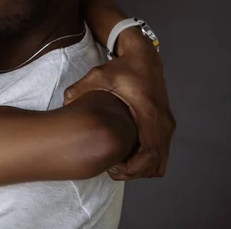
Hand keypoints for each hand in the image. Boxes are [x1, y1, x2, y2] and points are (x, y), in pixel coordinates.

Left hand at [64, 29, 175, 179]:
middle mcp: (163, 122)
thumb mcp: (98, 75)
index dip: (132, 167)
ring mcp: (166, 125)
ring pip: (161, 162)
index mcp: (149, 113)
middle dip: (134, 172)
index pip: (150, 154)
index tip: (114, 166)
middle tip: (112, 168)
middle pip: (156, 164)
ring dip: (141, 168)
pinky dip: (148, 160)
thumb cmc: (124, 68)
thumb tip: (64, 102)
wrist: (144, 57)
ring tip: (119, 163)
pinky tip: (128, 153)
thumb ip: (80, 89)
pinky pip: (162, 153)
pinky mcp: (165, 125)